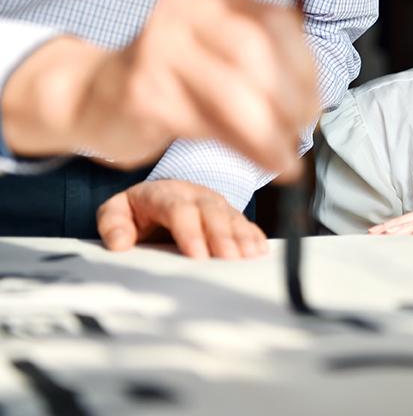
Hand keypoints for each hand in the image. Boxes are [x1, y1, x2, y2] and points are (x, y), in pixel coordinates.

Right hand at [2, 0, 317, 177]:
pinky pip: (208, 125)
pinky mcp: (144, 92)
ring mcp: (159, 49)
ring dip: (271, 135)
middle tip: (303, 133)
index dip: (307, 70)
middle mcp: (185, 11)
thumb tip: (314, 106)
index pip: (277, 23)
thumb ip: (267, 66)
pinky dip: (245, 150)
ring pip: (233, 93)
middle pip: (256, 53)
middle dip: (290, 100)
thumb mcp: (222, 57)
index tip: (316, 107)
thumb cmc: (176, 81)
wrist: (97, 96)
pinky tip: (264, 164)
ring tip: (287, 161)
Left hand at [96, 180, 267, 258]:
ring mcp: (216, 204)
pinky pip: (246, 223)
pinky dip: (254, 236)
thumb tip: (120, 243)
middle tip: (229, 260)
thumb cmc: (139, 209)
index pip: (179, 209)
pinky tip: (260, 251)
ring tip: (249, 257)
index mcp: (165, 194)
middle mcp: (195, 196)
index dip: (190, 231)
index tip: (196, 255)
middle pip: (212, 212)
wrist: (163, 193)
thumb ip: (113, 224)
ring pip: (232, 217)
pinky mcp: (230, 214)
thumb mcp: (117, 211)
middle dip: (222, 236)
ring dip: (242, 237)